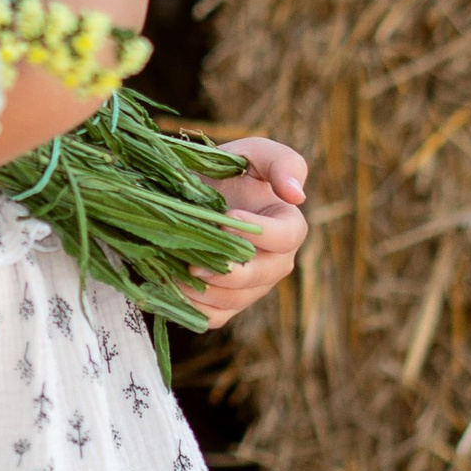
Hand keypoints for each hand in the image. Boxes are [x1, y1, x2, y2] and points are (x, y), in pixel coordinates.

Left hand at [192, 134, 308, 326]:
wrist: (186, 198)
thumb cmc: (224, 172)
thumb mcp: (252, 153)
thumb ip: (281, 162)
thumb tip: (298, 194)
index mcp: (288, 226)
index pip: (289, 237)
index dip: (260, 232)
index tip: (226, 218)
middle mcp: (275, 262)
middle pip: (263, 275)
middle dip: (230, 270)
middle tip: (196, 259)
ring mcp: (251, 288)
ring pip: (236, 299)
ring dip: (206, 288)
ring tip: (178, 268)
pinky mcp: (225, 306)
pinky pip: (213, 317)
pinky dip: (192, 305)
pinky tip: (173, 284)